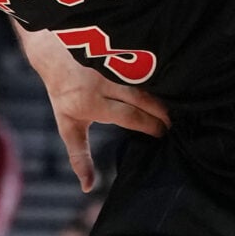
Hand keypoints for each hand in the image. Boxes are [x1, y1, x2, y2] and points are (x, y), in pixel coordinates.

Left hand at [36, 51, 168, 191]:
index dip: (150, 126)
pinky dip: (159, 75)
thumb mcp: (68, 126)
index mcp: (91, 102)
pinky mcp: (118, 48)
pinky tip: (173, 84)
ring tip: (180, 106)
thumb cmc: (65, 95)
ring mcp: (111, 61)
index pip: (129, 116)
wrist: (53, 52)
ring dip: (165, 92)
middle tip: (178, 124)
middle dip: (163, 111)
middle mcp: (102, 80)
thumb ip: (79, 156)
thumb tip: (88, 187)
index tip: (164, 136)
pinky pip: (143, 64)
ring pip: (146, 78)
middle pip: (142, 97)